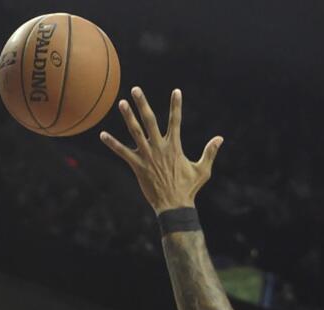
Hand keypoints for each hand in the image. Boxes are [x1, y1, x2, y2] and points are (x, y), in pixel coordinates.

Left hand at [100, 88, 222, 210]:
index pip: (176, 121)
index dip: (176, 105)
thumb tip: (220, 138)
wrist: (174, 206)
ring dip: (128, 117)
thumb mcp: (203, 170)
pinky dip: (112, 144)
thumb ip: (209, 152)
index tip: (176, 91)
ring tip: (121, 103)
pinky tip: (102, 135)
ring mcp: (147, 156)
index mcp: (174, 147)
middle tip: (135, 89)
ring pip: (136, 132)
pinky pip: (122, 152)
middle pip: (150, 121)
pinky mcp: (137, 166)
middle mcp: (159, 148)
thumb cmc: (189, 189)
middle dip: (143, 104)